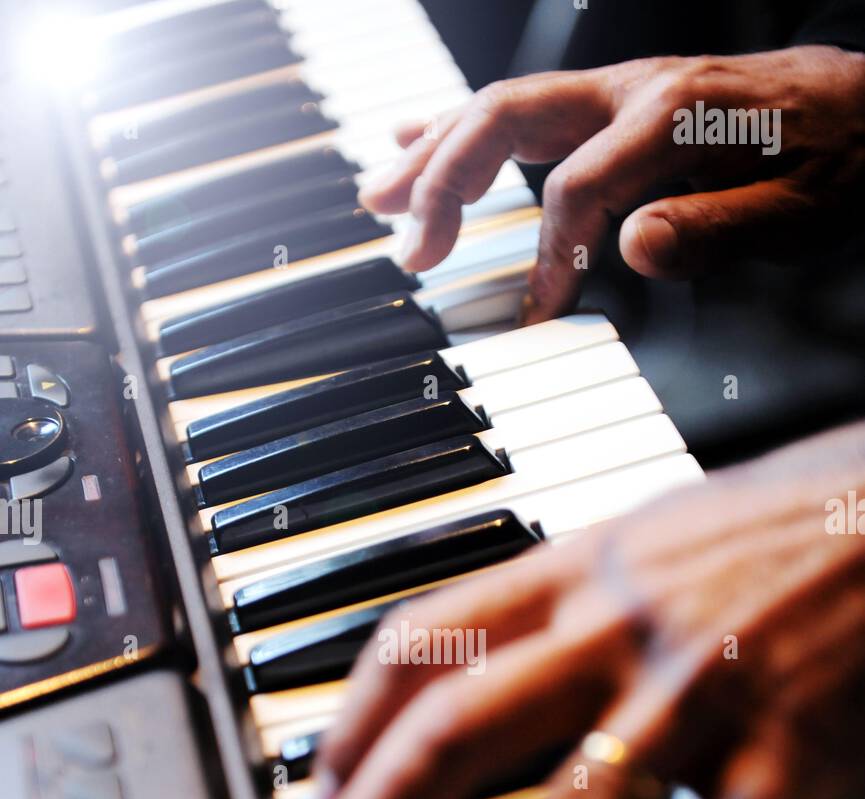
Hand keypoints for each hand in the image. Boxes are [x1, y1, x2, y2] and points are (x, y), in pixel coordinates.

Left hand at [289, 424, 864, 798]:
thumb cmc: (790, 523)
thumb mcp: (657, 533)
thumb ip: (571, 596)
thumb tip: (491, 658)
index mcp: (579, 570)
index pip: (421, 642)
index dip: (351, 725)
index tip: (321, 792)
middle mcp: (618, 627)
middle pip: (455, 731)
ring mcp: (698, 691)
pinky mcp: (787, 750)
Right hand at [360, 46, 864, 322]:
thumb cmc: (840, 154)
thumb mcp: (798, 207)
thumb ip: (715, 228)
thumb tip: (632, 249)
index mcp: (676, 116)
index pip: (577, 188)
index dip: (550, 257)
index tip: (539, 313)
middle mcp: (636, 89)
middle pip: (507, 119)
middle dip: (445, 183)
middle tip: (408, 247)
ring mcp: (621, 88)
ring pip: (502, 107)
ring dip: (432, 151)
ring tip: (378, 194)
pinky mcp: (618, 98)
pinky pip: (524, 108)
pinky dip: (465, 128)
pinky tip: (420, 141)